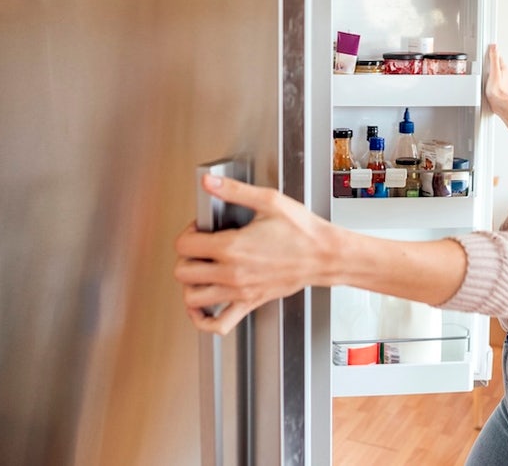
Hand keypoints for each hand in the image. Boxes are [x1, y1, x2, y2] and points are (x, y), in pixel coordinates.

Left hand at [174, 174, 332, 334]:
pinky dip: (203, 320)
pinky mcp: (250, 303)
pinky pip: (218, 324)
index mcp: (232, 247)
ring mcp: (239, 292)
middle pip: (183, 272)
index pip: (185, 245)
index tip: (199, 229)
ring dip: (190, 286)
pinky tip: (203, 307)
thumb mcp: (269, 201)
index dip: (187, 233)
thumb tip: (210, 182)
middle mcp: (232, 273)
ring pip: (193, 299)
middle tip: (198, 249)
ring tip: (199, 273)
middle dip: (186, 258)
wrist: (325, 256)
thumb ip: (235, 191)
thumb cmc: (303, 231)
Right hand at [484, 43, 507, 111]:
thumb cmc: (497, 90)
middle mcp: (503, 73)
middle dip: (490, 59)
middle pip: (495, 63)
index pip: (497, 56)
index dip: (492, 51)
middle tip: (485, 54)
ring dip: (488, 68)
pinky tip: (484, 78)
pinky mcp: (496, 86)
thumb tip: (494, 47)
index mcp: (503, 68)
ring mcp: (500, 80)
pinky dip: (488, 76)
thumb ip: (494, 59)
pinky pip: (492, 78)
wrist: (499, 103)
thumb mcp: (494, 71)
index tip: (488, 46)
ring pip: (494, 71)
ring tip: (483, 65)